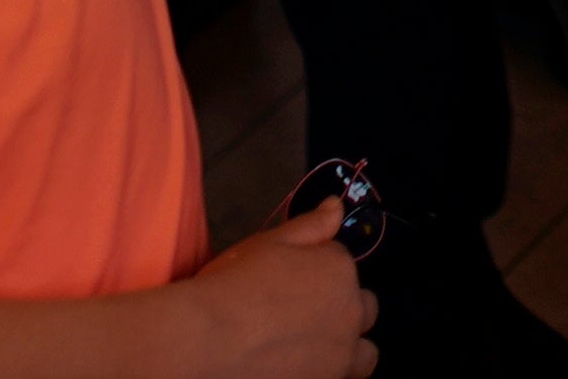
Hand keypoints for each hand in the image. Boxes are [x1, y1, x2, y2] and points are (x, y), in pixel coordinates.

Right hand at [174, 200, 378, 376]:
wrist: (202, 342)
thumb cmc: (230, 286)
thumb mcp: (269, 243)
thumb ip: (311, 225)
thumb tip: (337, 206)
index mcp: (339, 271)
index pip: (341, 265)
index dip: (317, 273)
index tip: (290, 284)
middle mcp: (349, 314)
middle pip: (364, 309)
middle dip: (344, 309)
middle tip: (304, 319)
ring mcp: (339, 357)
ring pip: (364, 355)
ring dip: (348, 350)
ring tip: (314, 351)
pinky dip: (327, 374)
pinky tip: (300, 370)